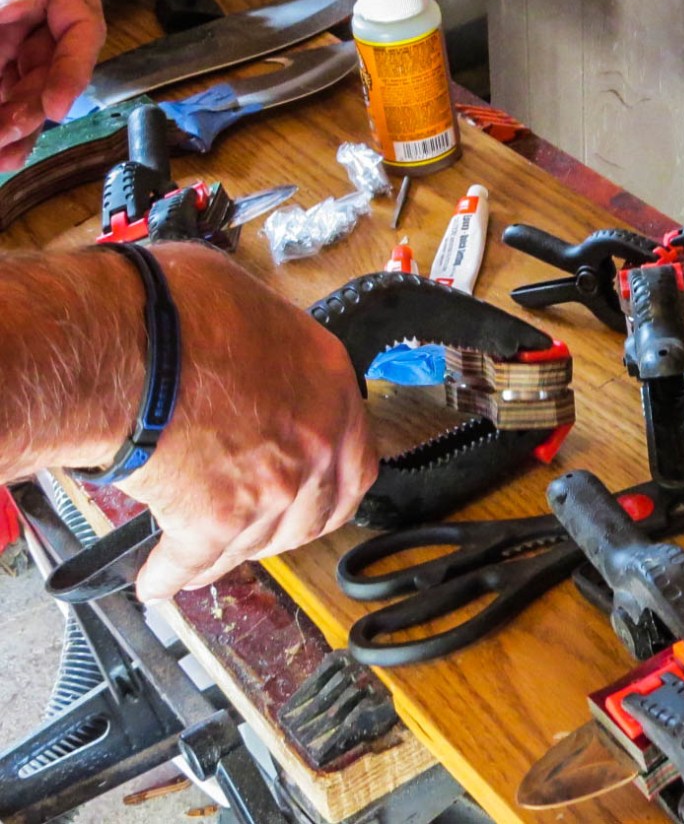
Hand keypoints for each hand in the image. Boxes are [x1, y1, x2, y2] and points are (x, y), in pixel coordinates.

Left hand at [0, 0, 104, 170]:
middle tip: (9, 136)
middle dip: (32, 107)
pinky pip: (1, 80)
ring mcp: (15, 23)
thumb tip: (21, 3)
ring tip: (2, 155)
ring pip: (24, 82)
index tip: (55, 107)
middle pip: (51, 64)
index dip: (73, 69)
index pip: (82, 23)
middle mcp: (40, 0)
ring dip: (14, 122)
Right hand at [118, 243, 377, 600]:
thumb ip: (269, 346)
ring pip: (260, 541)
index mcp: (329, 382)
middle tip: (261, 527)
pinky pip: (196, 559)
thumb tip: (252, 346)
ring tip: (208, 557)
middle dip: (286, 525)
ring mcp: (274, 486)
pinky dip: (173, 574)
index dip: (332, 481)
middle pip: (317, 511)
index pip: (357, 456)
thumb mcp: (248, 303)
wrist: (123, 343)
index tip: (315, 491)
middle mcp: (315, 440)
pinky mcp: (219, 519)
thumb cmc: (174, 308)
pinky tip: (159, 582)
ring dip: (233, 552)